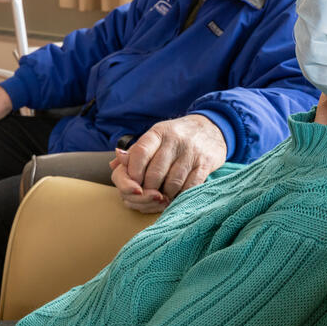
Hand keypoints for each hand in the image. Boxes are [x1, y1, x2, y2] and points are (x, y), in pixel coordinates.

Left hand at [109, 115, 226, 212]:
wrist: (212, 127)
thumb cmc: (177, 137)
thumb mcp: (155, 138)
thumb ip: (134, 152)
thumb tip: (114, 164)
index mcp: (157, 133)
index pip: (139, 153)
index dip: (132, 174)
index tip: (133, 185)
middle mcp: (174, 141)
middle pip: (154, 173)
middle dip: (148, 190)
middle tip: (147, 195)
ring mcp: (191, 152)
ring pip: (172, 183)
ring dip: (165, 196)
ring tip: (162, 197)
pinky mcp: (205, 163)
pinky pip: (190, 187)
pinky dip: (181, 196)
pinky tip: (177, 196)